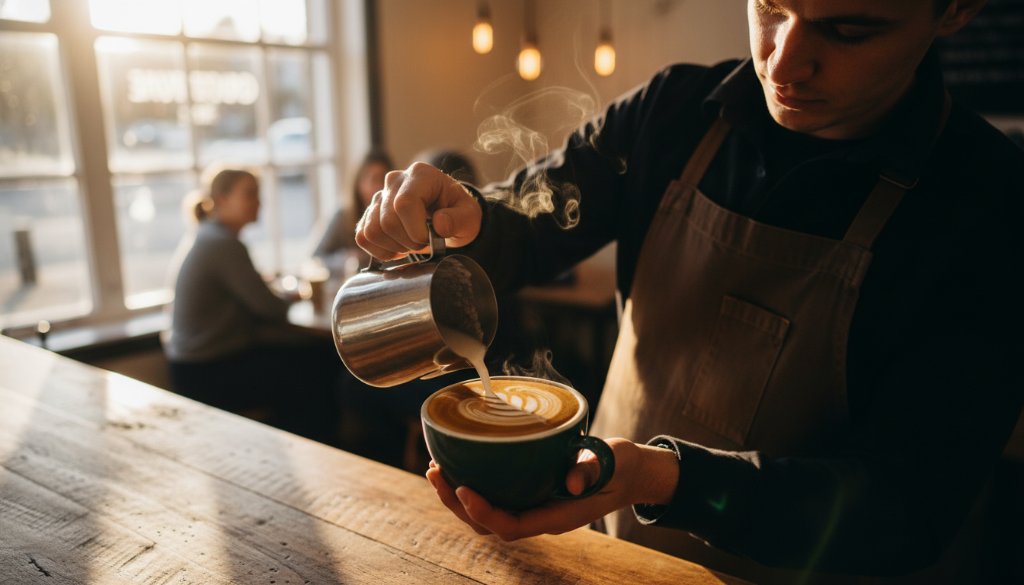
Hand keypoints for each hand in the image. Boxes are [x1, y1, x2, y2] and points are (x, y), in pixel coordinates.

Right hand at [355, 162, 481, 259]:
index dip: (415, 230)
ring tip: (411, 245)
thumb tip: (439, 224)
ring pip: (372, 230)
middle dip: (407, 242)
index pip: (404, 203)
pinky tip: (397, 248)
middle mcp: (395, 181)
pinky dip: (379, 250)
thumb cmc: (458, 213)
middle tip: (423, 244)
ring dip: (393, 247)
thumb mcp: (469, 216)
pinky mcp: (369, 214)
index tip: (429, 240)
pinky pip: (362, 237)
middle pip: (387, 220)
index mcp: (420, 175)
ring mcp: (379, 197)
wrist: (447, 215)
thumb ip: (458, 219)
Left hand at [424, 438, 679, 540]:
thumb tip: (574, 481)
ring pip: (485, 514)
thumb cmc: (620, 467)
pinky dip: (471, 485)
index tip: (464, 487)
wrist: (630, 473)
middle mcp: (539, 517)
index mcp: (556, 517)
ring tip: (436, 470)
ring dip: (456, 496)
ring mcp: (532, 507)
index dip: (482, 512)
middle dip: (457, 504)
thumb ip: (592, 468)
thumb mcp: (613, 463)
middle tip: (436, 473)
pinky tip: (457, 464)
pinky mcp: (528, 493)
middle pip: (487, 525)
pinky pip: (493, 497)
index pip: (510, 526)